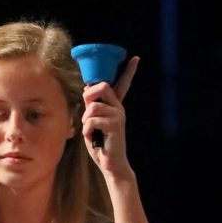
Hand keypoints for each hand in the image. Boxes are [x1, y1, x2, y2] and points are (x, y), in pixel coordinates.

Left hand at [81, 56, 138, 178]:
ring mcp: (118, 116)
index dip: (129, 71)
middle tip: (87, 110)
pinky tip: (92, 137)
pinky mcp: (115, 126)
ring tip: (90, 130)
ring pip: (93, 106)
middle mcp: (119, 108)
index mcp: (114, 106)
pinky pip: (92, 120)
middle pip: (103, 86)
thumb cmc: (100, 144)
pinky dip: (87, 129)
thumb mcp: (93, 122)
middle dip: (89, 95)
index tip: (136, 58)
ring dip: (85, 120)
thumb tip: (87, 90)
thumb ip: (91, 107)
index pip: (123, 84)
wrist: (110, 164)